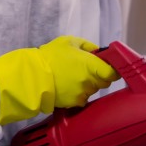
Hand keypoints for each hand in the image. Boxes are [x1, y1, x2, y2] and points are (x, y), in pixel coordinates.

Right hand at [0, 36, 119, 124]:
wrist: (32, 76)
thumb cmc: (50, 57)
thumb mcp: (68, 42)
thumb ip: (87, 45)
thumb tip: (98, 51)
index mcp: (91, 65)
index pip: (113, 73)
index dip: (113, 70)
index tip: (110, 67)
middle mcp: (90, 80)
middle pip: (105, 82)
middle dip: (99, 76)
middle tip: (86, 70)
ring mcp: (83, 93)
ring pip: (93, 90)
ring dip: (88, 85)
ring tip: (72, 78)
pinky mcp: (75, 102)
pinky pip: (83, 98)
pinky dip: (79, 94)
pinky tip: (68, 87)